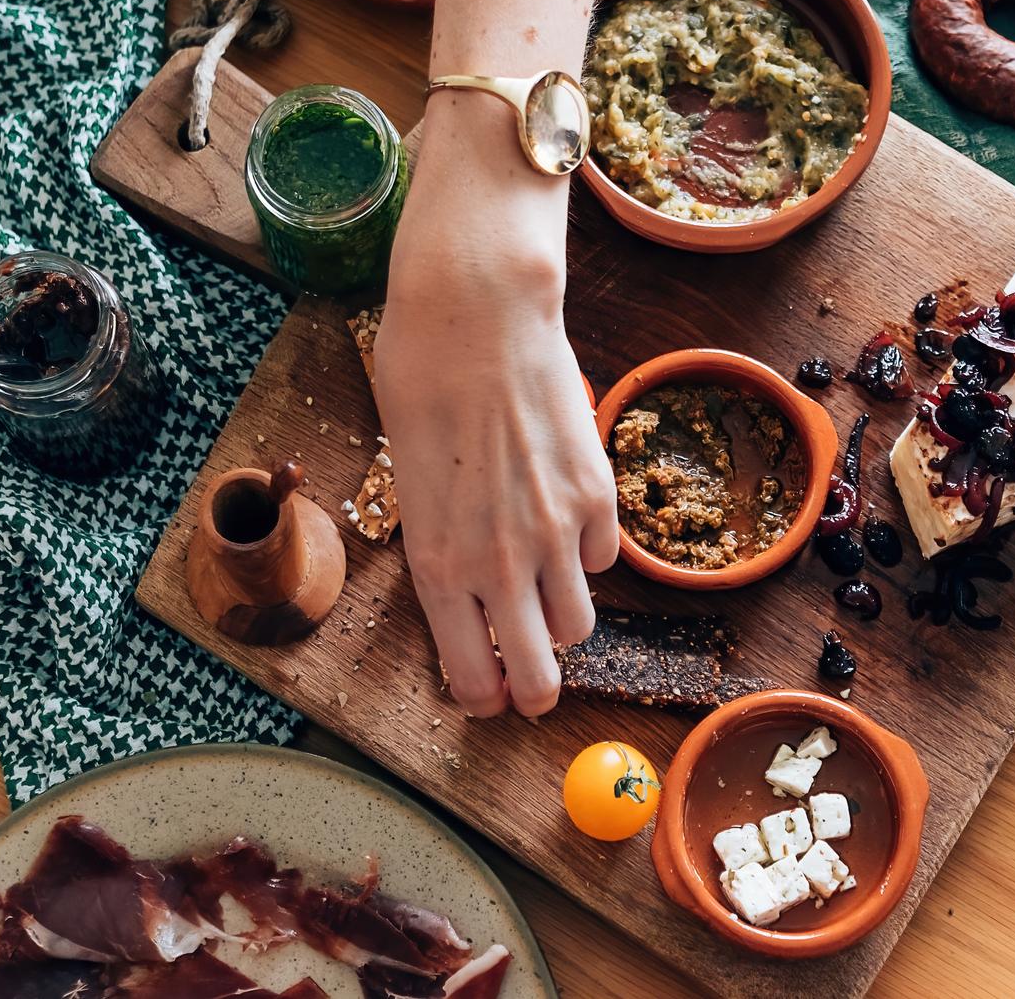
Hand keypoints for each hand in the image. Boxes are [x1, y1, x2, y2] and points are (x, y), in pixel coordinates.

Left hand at [373, 173, 617, 717]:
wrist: (477, 316)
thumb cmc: (421, 384)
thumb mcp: (411, 481)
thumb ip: (442, 547)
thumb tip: (467, 590)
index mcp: (438, 566)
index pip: (472, 674)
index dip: (481, 697)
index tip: (485, 697)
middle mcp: (500, 563)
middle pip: (538, 676)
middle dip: (533, 691)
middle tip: (530, 686)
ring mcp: (556, 532)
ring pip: (577, 622)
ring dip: (559, 617)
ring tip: (542, 587)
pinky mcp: (597, 494)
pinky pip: (603, 558)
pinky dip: (587, 554)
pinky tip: (564, 521)